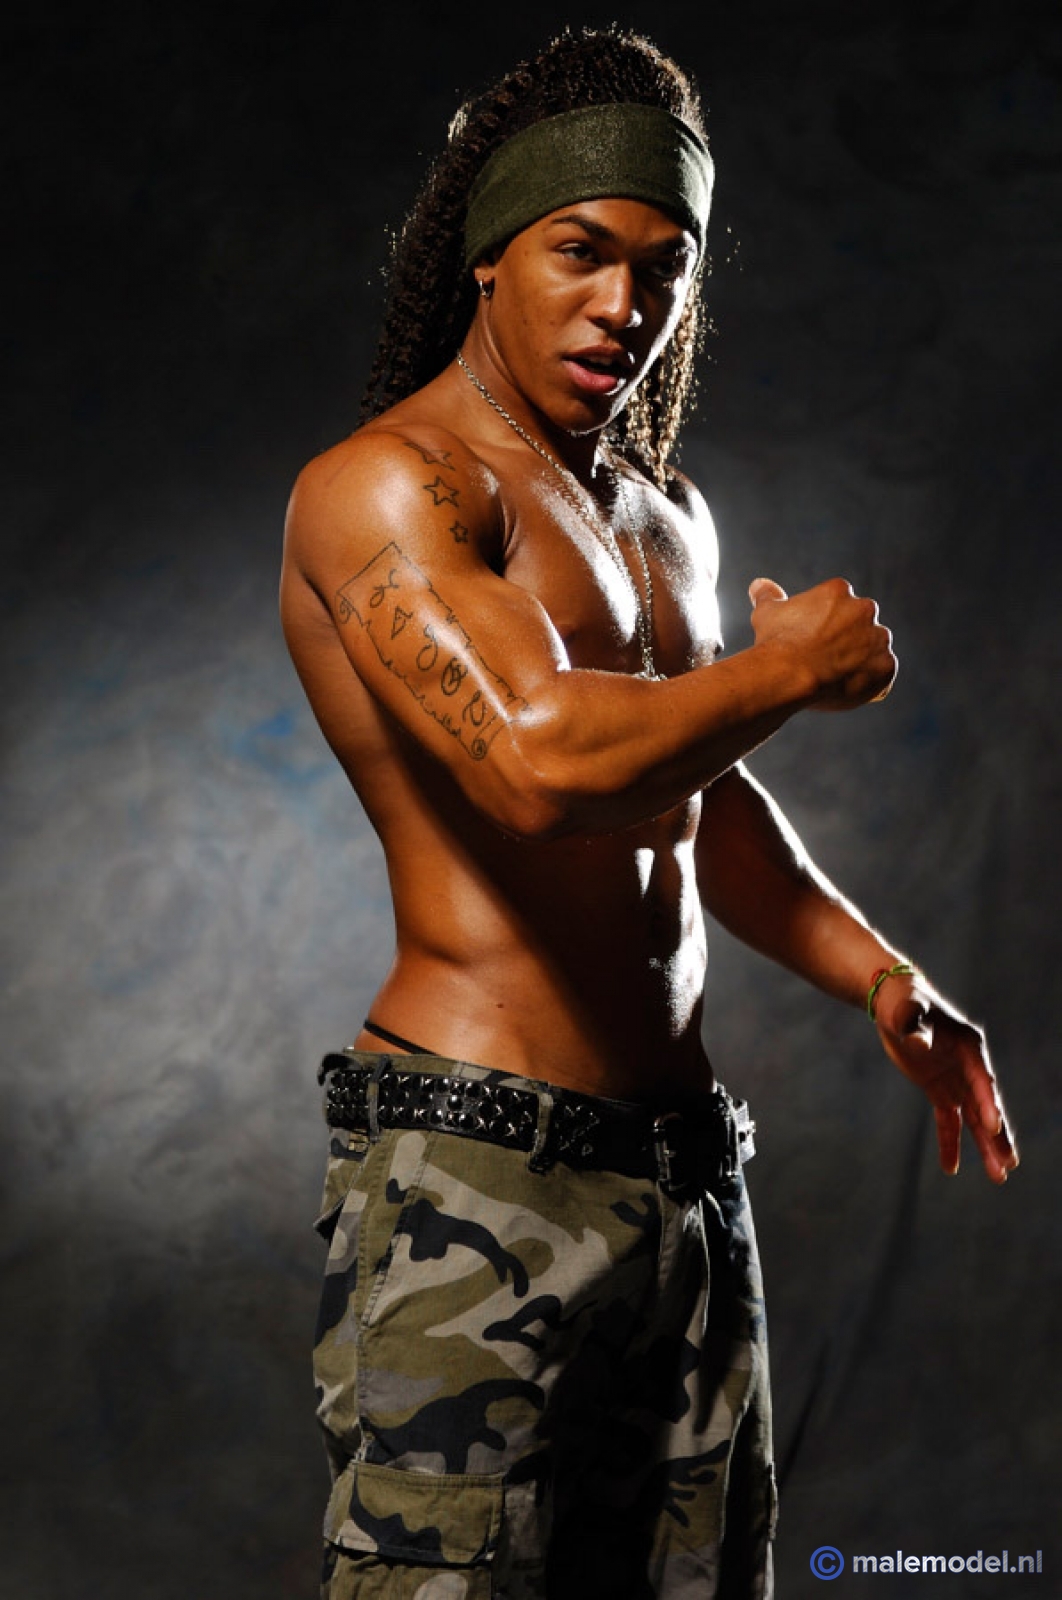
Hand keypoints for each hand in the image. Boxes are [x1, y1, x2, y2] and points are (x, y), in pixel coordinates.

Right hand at [748, 577, 897, 708]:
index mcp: (839, 591)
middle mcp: (865, 609)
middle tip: (824, 658)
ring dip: (862, 658)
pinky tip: (848, 686)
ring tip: (836, 676)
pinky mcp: (886, 666)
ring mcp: (878, 638)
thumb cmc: (776, 642)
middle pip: (861, 623)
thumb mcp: (767, 613)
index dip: (825, 624)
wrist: (789, 674)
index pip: (839, 604)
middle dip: (848, 638)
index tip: (811, 639)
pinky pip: (883, 673)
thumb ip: (768, 595)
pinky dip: (872, 681)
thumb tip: (760, 585)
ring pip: (874, 648)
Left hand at [872, 973, 1017, 1183]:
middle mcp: (968, 1066)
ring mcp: (955, 1080)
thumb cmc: (904, 1002)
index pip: (982, 1079)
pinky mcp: (939, 1089)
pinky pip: (948, 1120)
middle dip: (997, 1136)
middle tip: (1009, 1165)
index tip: (994, 1127)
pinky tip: (951, 1168)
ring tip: (999, 1177)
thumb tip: (918, 1042)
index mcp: (969, 1046)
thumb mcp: (907, 1010)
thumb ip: (914, 1026)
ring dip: (984, 1146)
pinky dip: (950, 1142)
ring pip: (974, 1118)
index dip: (988, 1102)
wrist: (895, 1003)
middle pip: (986, 1105)